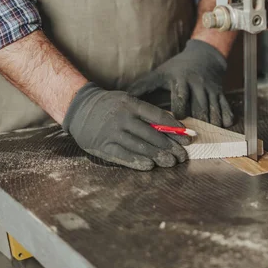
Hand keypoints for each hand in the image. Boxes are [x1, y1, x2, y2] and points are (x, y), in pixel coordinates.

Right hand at [62, 83, 190, 170]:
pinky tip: (150, 166)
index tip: (188, 138)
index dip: (175, 129)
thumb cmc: (110, 106)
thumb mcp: (128, 102)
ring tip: (172, 162)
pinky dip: (138, 162)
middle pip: (152, 134)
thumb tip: (174, 129)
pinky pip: (123, 156)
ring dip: (158, 156)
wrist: (79, 108)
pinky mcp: (102, 145)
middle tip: (182, 155)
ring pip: (140, 147)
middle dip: (170, 146)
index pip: (158, 117)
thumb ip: (147, 114)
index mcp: (131, 104)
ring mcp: (111, 132)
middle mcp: (122, 117)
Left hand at [128, 39, 233, 126]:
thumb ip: (142, 87)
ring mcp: (211, 90)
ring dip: (211, 123)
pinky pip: (226, 107)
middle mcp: (198, 85)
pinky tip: (223, 127)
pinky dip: (226, 118)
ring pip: (214, 109)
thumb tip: (123, 98)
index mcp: (181, 81)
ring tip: (205, 134)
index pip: (181, 97)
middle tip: (190, 136)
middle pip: (199, 107)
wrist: (204, 56)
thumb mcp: (159, 73)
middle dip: (197, 122)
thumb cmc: (177, 68)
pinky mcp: (221, 93)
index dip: (179, 110)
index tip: (176, 121)